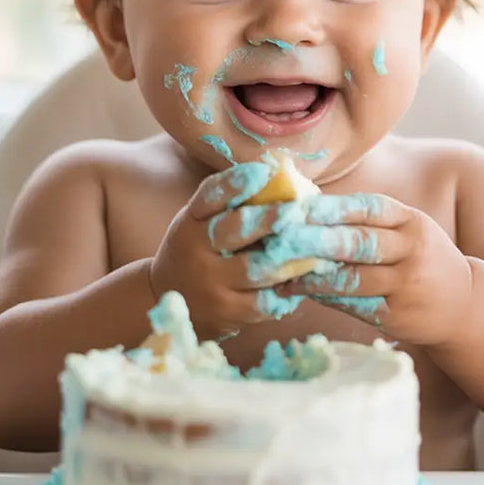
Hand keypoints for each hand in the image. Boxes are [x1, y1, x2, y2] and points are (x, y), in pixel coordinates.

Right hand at [149, 161, 312, 339]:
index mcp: (192, 220)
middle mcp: (197, 250)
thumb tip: (282, 177)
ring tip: (319, 245)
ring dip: (292, 256)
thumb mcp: (200, 221)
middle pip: (236, 230)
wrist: (164, 299)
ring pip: (258, 268)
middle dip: (270, 218)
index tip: (263, 171)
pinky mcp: (227, 313)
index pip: (210, 196)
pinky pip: (264, 301)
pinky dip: (288, 290)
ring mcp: (212, 284)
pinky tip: (307, 279)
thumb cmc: (196, 249)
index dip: (236, 183)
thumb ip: (230, 204)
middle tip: (300, 208)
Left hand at [280, 193, 472, 345]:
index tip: (295, 207)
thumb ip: (369, 221)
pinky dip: (325, 297)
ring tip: (280, 270)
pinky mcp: (397, 315)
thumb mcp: (408, 230)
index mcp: (410, 221)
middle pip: (357, 242)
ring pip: (351, 278)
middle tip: (279, 237)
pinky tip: (302, 291)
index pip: (366, 208)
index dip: (329, 208)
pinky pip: (354, 304)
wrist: (463, 303)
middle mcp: (410, 250)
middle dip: (314, 239)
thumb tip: (307, 210)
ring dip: (312, 275)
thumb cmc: (420, 257)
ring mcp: (405, 285)